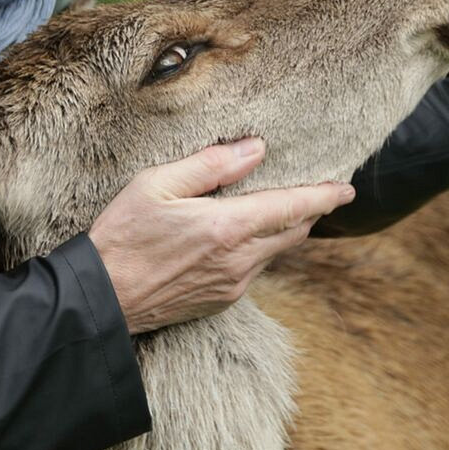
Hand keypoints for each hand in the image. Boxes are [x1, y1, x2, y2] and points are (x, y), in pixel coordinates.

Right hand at [89, 137, 355, 334]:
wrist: (101, 299)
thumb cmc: (122, 236)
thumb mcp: (157, 185)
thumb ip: (211, 165)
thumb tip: (256, 149)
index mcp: (227, 227)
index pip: (292, 207)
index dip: (323, 196)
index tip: (347, 189)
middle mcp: (239, 260)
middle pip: (293, 232)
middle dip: (309, 211)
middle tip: (318, 192)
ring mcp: (232, 285)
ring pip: (274, 252)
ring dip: (283, 230)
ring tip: (280, 208)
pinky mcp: (221, 301)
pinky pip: (254, 270)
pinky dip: (259, 249)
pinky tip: (242, 236)